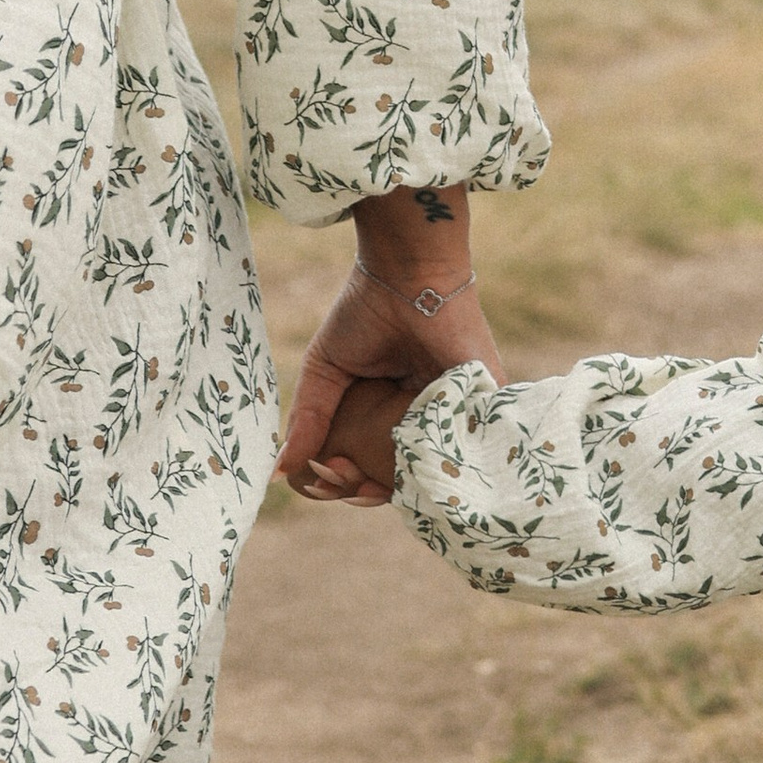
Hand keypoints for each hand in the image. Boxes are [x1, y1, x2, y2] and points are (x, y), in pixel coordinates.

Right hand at [278, 186, 501, 501]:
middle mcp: (426, 424)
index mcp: (391, 417)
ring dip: (387, 487)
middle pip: (398, 479)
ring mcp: (455, 420)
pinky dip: (425, 471)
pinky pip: (460, 456)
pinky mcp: (482, 408)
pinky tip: (393, 477)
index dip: (344, 482)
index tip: (321, 479)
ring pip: (425, 475)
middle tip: (335, 480)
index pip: (371, 467)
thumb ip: (308, 420)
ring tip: (353, 479)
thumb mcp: (326, 372)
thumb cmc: (366, 312)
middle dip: (360, 491)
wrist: (407, 272)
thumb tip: (280, 473)